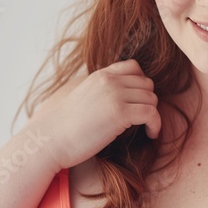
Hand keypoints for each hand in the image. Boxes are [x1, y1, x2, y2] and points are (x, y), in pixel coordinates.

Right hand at [34, 59, 161, 170]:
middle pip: (147, 84)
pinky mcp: (120, 113)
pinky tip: (151, 134)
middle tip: (144, 120)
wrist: (51, 140)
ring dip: (153, 115)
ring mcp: (115, 95)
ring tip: (148, 129)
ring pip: (152, 98)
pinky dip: (156, 125)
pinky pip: (152, 113)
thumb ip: (101, 93)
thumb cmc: (65, 128)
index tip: (138, 103)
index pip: (133, 67)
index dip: (141, 85)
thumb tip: (117, 102)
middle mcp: (109, 81)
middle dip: (148, 102)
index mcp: (100, 76)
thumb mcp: (84, 100)